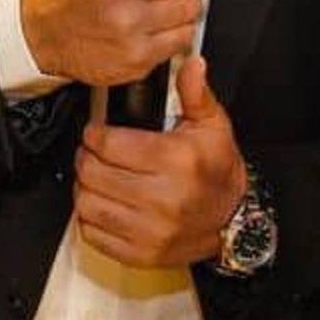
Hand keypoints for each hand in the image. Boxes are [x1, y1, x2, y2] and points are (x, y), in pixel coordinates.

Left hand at [75, 56, 246, 266]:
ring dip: (85, 186)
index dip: (95, 134)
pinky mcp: (142, 255)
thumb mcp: (212, 125)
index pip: (108, 144)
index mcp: (176, 161)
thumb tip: (192, 63)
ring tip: (97, 177)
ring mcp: (151, 231)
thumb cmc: (217, 170)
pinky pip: (93, 234)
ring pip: (86, 202)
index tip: (99, 133)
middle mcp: (163, 199)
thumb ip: (195, 92)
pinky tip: (105, 203)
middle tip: (95, 153)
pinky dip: (91, 217)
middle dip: (87, 157)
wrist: (234, 221)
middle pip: (91, 172)